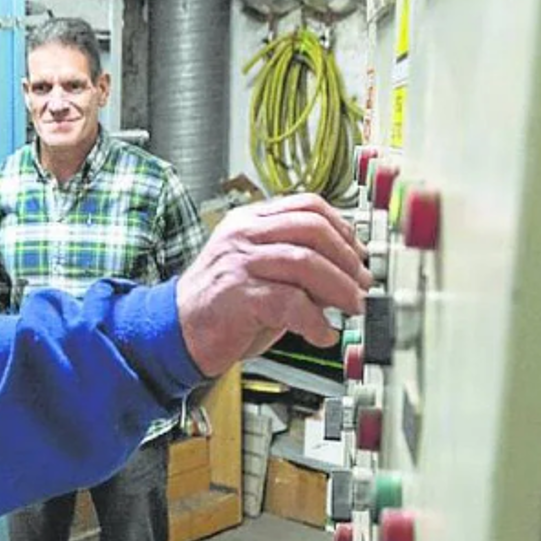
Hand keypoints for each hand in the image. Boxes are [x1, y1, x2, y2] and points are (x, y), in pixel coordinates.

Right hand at [176, 193, 371, 377]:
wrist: (177, 331)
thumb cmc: (222, 305)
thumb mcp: (261, 273)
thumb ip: (298, 267)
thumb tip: (348, 275)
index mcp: (249, 220)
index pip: (307, 206)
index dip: (343, 229)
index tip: (360, 255)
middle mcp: (243, 235)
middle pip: (312, 229)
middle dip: (347, 259)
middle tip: (363, 286)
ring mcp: (238, 262)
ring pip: (305, 262)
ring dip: (339, 289)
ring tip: (353, 309)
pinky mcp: (236, 295)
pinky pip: (289, 302)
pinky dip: (314, 322)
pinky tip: (322, 335)